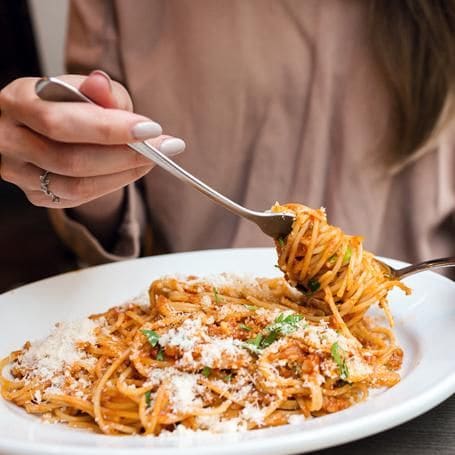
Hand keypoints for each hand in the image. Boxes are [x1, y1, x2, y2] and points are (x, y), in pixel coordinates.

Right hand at [0, 71, 184, 207]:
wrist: (43, 127)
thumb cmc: (65, 102)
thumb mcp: (82, 87)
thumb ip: (99, 90)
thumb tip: (103, 86)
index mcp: (16, 102)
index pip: (60, 122)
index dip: (109, 129)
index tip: (151, 129)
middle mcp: (9, 140)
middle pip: (71, 160)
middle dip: (126, 155)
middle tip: (163, 148)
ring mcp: (19, 173)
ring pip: (77, 185)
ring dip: (123, 174)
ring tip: (152, 159)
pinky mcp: (35, 195)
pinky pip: (79, 198)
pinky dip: (112, 184)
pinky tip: (131, 170)